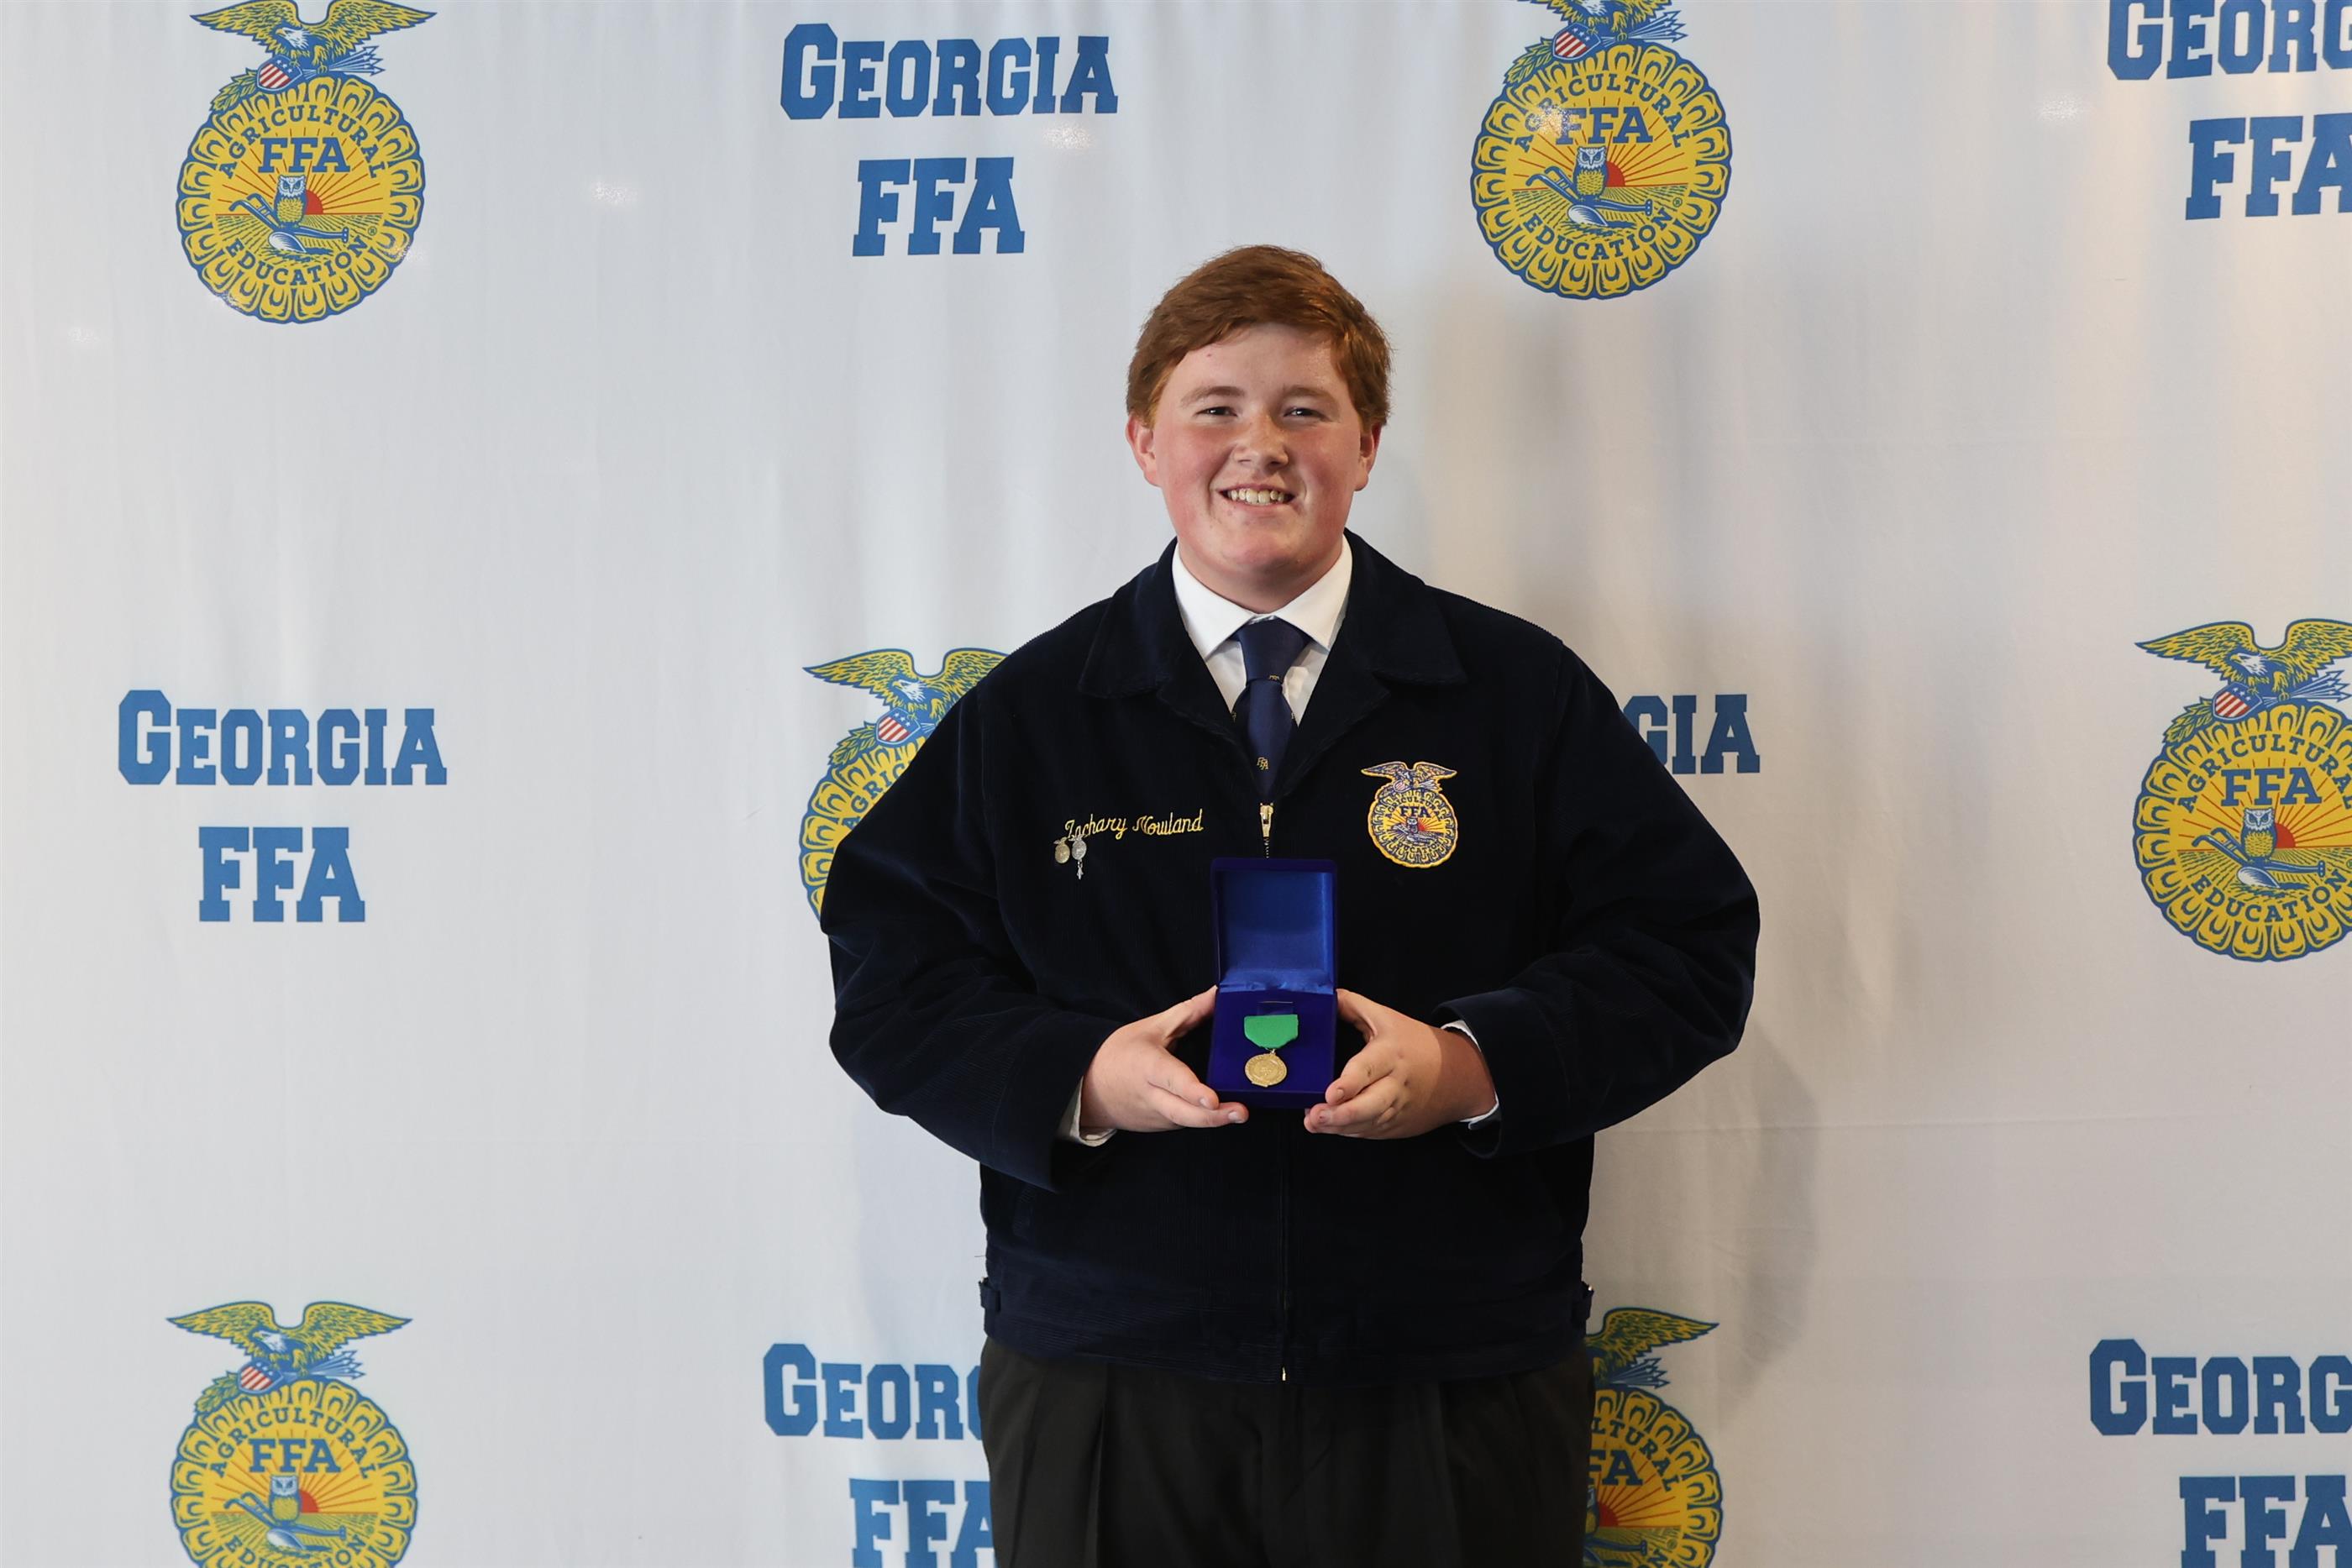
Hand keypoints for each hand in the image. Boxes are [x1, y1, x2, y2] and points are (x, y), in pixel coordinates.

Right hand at [1078, 988, 1248, 1132]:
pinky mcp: (1161, 1128)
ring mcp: (1156, 1117)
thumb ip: (1188, 1012)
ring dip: (1213, 1120)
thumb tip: (1218, 994)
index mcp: (1148, 1067)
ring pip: (1188, 1121)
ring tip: (1238, 1113)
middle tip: (1241, 1113)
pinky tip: (1222, 1114)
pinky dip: (1203, 1119)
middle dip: (1214, 1116)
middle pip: (1184, 1113)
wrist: (1089, 1088)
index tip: (1212, 1099)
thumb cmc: (1121, 1054)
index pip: (1172, 1080)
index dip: (1193, 1091)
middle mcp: (1152, 1096)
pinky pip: (1186, 1123)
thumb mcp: (1152, 1027)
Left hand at [1304, 989, 1495, 1138]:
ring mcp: (1398, 1109)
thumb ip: (1354, 1007)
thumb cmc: (1416, 1044)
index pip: (1369, 1069)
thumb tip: (1324, 997)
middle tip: (1316, 1115)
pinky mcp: (1397, 1125)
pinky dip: (1349, 1131)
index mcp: (1391, 1054)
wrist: (1459, 1075)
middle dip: (1342, 1114)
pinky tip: (1329, 1128)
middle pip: (1370, 1105)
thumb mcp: (1387, 1018)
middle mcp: (1396, 1085)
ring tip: (1314, 1123)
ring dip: (1340, 1127)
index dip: (1349, 1083)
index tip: (1330, 1093)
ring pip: (1368, 1123)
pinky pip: (1371, 1132)